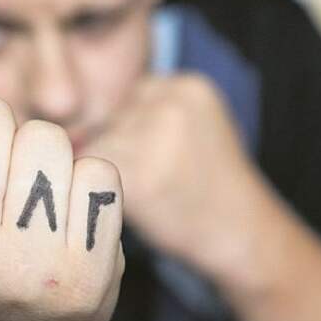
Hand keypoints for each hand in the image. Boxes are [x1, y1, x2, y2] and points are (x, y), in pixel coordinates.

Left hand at [83, 74, 272, 283]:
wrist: (241, 234)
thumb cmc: (210, 186)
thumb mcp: (193, 129)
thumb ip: (150, 114)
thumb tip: (79, 127)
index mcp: (189, 86)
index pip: (129, 96)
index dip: (132, 131)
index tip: (154, 157)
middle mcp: (169, 102)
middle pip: (109, 118)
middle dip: (119, 148)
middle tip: (154, 178)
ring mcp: (151, 136)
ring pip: (96, 145)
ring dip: (109, 170)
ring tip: (149, 192)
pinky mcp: (132, 171)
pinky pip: (90, 172)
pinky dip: (103, 190)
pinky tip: (138, 203)